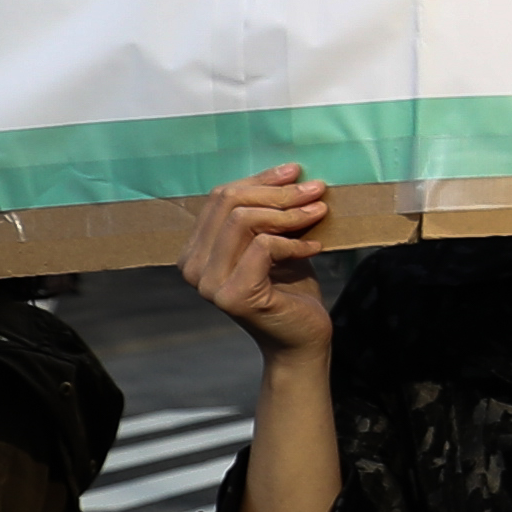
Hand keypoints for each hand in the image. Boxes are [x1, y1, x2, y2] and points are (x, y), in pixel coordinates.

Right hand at [179, 164, 333, 355]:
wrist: (301, 339)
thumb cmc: (289, 288)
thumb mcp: (275, 240)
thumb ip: (268, 212)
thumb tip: (289, 172)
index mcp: (196, 250)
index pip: (220, 197)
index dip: (261, 180)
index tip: (296, 172)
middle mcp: (193, 267)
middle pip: (229, 203)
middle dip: (278, 192)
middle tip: (315, 190)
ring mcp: (209, 284)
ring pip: (244, 220)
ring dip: (289, 213)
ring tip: (318, 214)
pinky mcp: (234, 295)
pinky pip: (264, 246)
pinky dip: (294, 242)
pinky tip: (315, 248)